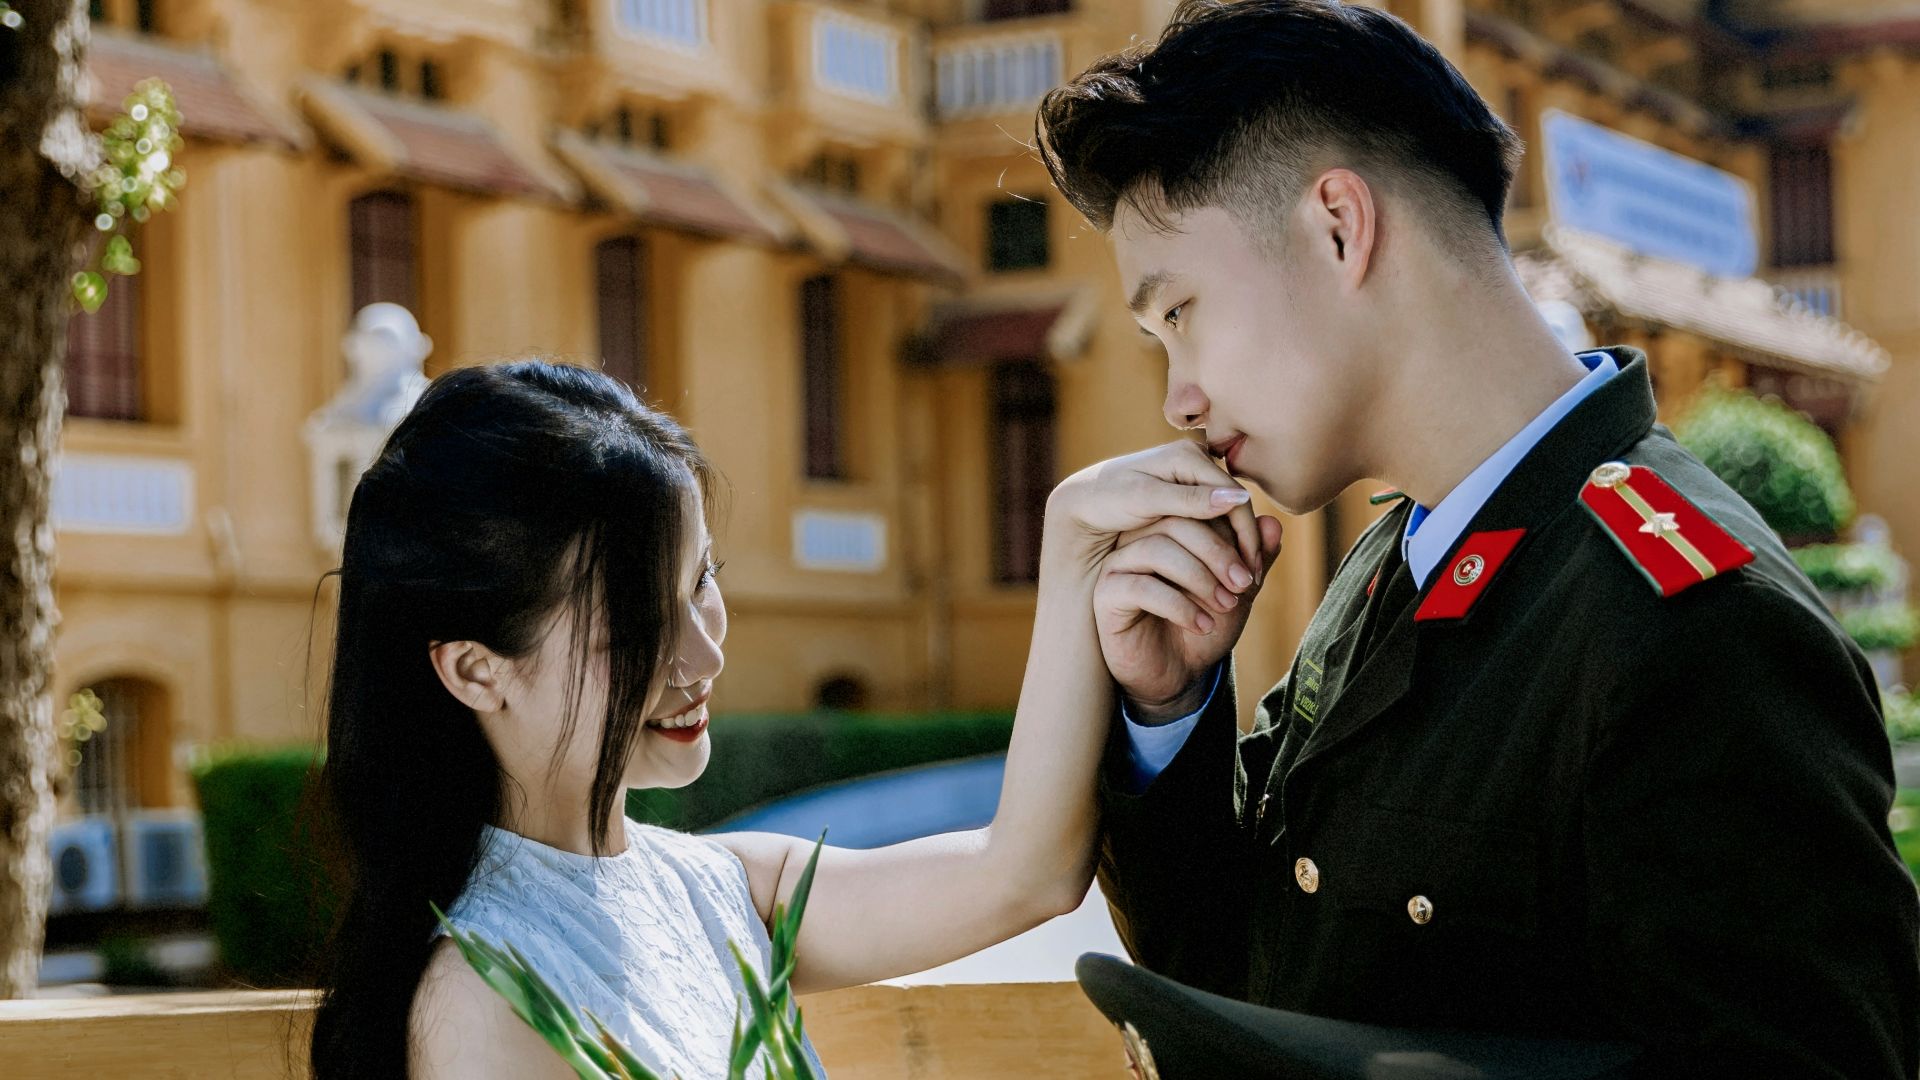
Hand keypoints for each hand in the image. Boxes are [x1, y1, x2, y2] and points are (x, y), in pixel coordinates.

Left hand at [1044, 440, 1263, 574]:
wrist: (1082, 504)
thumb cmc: (1107, 501)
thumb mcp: (1145, 500)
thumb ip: (1188, 500)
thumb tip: (1236, 499)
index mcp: (1188, 455)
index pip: (1233, 496)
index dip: (1246, 535)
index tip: (1249, 571)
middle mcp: (1195, 460)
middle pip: (1234, 506)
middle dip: (1245, 545)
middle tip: (1249, 583)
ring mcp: (1191, 477)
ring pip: (1226, 516)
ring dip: (1236, 549)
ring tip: (1240, 583)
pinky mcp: (1185, 493)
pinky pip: (1213, 521)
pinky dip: (1221, 546)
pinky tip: (1223, 571)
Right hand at [1095, 513, 1284, 719]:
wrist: (1178, 675)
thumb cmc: (1204, 626)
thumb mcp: (1238, 591)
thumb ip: (1254, 558)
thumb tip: (1273, 523)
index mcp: (1167, 529)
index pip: (1196, 508)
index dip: (1232, 532)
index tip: (1255, 569)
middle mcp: (1138, 539)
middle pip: (1175, 522)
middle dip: (1218, 553)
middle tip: (1244, 586)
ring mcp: (1118, 565)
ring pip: (1156, 549)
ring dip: (1200, 578)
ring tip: (1226, 606)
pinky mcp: (1106, 596)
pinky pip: (1140, 586)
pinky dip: (1179, 605)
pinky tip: (1202, 625)